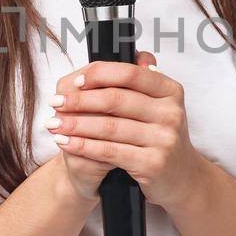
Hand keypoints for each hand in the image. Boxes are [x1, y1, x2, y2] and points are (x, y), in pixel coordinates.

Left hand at [46, 51, 206, 211]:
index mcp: (170, 91)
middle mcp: (170, 113)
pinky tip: (66, 143)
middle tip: (55, 102)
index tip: (75, 82)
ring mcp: (163, 139)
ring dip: (75, 125)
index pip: (130, 73)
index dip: (99, 74)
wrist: (182, 178)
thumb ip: (140, 80)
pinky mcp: (152, 163)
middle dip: (79, 101)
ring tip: (54, 124)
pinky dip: (83, 146)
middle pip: (115, 99)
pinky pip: (109, 151)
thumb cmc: (160, 136)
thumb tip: (118, 58)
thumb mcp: (158, 105)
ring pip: (109, 127)